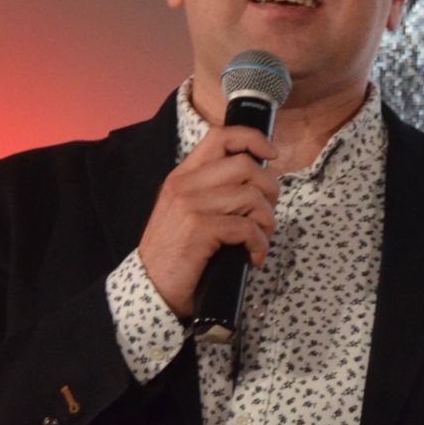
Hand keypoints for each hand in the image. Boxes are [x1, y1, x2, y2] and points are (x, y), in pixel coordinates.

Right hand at [137, 125, 279, 316]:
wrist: (151, 288)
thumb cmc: (177, 253)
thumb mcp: (189, 212)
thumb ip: (214, 191)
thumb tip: (258, 182)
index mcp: (183, 175)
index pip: (221, 137)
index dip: (253, 139)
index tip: (271, 155)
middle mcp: (185, 183)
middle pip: (244, 165)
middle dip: (269, 188)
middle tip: (267, 213)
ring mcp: (191, 204)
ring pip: (250, 195)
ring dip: (266, 220)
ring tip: (261, 239)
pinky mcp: (200, 228)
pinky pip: (247, 227)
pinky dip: (259, 243)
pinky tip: (254, 257)